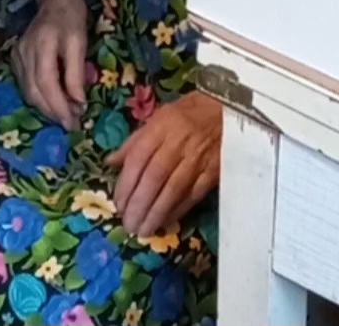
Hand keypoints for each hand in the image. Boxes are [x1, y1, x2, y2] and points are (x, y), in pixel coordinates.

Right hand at [11, 0, 87, 129]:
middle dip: (53, 112)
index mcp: (42, 44)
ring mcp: (17, 54)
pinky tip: (53, 101)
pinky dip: (38, 97)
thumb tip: (78, 104)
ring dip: (46, 108)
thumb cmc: (71, 16)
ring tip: (65, 115)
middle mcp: (24, 51)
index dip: (59, 107)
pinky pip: (25, 84)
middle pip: (34, 92)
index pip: (46, 84)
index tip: (74, 122)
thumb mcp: (79, 42)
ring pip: (27, 92)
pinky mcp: (16, 57)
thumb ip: (76, 73)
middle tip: (72, 124)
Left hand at [108, 92, 221, 236]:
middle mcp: (177, 143)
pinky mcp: (213, 171)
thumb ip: (135, 141)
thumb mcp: (158, 117)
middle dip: (139, 204)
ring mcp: (197, 158)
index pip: (138, 159)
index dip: (126, 184)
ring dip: (156, 213)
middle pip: (154, 178)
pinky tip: (166, 222)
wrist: (228, 108)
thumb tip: (110, 162)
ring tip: (143, 230)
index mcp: (160, 127)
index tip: (118, 204)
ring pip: (173, 190)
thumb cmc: (188, 112)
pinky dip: (178, 210)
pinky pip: (193, 195)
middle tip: (128, 224)